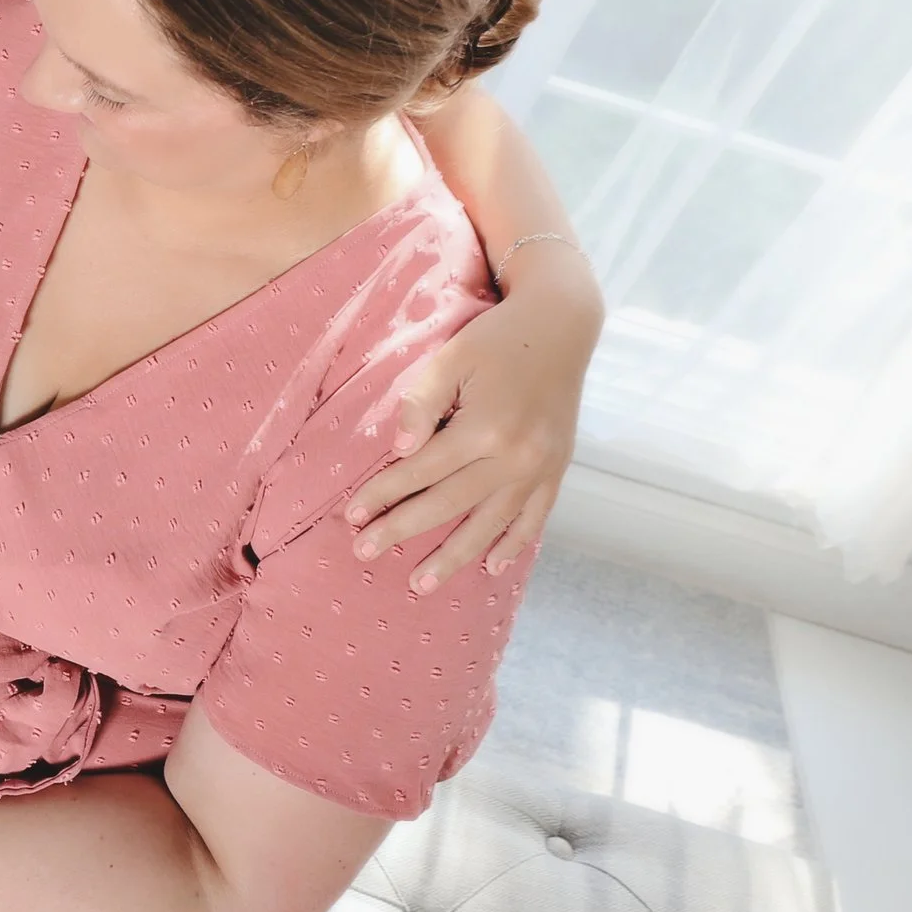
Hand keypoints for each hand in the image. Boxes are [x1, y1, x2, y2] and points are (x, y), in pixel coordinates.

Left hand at [347, 260, 598, 591]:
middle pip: (448, 505)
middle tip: (364, 553)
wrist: (561, 326)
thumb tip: (398, 451)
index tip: (351, 515)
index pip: (420, 472)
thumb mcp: (451, 358)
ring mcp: (541, 468)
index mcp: (485, 428)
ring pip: (490, 525)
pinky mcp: (558, 470)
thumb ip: (422, 403)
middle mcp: (517, 457)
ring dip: (454, 557)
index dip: (382, 494)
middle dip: (402, 530)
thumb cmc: (494, 338)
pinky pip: (534, 519)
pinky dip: (512, 544)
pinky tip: (491, 567)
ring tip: (420, 584)